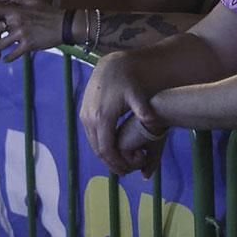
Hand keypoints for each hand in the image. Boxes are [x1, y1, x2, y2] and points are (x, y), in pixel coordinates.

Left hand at [0, 0, 64, 61]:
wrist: (65, 24)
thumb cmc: (49, 12)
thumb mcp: (33, 2)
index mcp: (16, 11)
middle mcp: (17, 22)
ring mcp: (22, 34)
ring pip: (1, 44)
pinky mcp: (29, 45)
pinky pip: (15, 53)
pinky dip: (9, 58)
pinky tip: (4, 60)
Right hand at [79, 52, 157, 174]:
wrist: (113, 65)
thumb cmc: (128, 81)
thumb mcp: (138, 95)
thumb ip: (143, 110)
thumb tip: (153, 122)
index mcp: (102, 117)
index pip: (106, 150)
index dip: (116, 163)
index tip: (127, 171)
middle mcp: (89, 118)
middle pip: (97, 150)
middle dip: (111, 163)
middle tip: (125, 171)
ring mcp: (84, 116)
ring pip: (92, 143)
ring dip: (105, 155)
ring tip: (120, 162)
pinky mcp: (83, 112)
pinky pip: (90, 135)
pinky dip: (100, 144)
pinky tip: (113, 147)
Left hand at [114, 116, 166, 177]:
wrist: (158, 117)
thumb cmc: (157, 130)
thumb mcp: (153, 150)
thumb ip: (148, 164)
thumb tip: (145, 177)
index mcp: (121, 139)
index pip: (126, 161)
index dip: (138, 163)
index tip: (146, 154)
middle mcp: (116, 141)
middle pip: (125, 167)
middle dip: (139, 164)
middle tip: (146, 151)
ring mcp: (115, 144)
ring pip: (126, 168)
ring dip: (140, 163)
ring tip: (145, 148)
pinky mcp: (119, 146)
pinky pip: (129, 165)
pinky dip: (139, 161)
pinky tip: (142, 147)